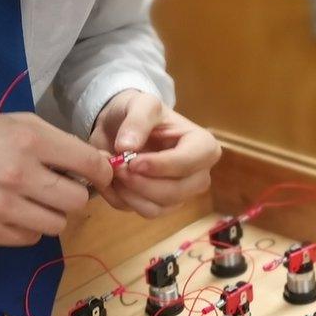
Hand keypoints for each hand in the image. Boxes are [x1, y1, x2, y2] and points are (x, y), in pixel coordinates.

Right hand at [0, 112, 112, 245]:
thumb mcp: (17, 123)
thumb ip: (57, 142)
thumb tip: (96, 166)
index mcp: (31, 140)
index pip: (90, 165)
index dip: (101, 173)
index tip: (97, 176)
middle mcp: (20, 174)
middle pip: (78, 201)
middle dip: (74, 195)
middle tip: (59, 187)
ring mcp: (3, 206)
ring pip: (57, 224)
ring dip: (52, 214)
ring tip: (34, 200)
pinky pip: (31, 238)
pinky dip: (28, 228)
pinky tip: (14, 212)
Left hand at [89, 90, 219, 217]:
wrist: (120, 126)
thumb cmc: (139, 112)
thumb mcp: (140, 104)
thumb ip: (137, 121)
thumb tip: (127, 147)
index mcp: (203, 146)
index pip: (189, 163)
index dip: (160, 166)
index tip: (132, 161)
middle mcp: (198, 174)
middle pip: (175, 191)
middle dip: (141, 183)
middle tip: (116, 166)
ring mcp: (181, 193)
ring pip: (158, 207)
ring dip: (129, 192)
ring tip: (113, 170)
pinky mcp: (162, 206)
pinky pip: (144, 212)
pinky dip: (124, 199)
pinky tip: (113, 181)